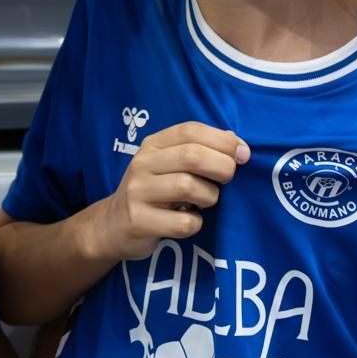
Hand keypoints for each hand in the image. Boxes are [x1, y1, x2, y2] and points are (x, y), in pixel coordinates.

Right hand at [91, 121, 248, 261]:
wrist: (113, 226)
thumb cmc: (154, 192)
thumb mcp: (170, 165)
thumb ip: (199, 150)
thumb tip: (237, 143)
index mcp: (154, 145)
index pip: (190, 131)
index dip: (222, 140)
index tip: (243, 155)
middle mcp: (143, 164)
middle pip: (192, 156)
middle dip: (222, 167)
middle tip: (228, 180)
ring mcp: (138, 192)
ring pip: (189, 187)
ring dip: (210, 197)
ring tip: (206, 202)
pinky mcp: (139, 221)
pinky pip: (183, 222)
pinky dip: (196, 224)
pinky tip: (190, 221)